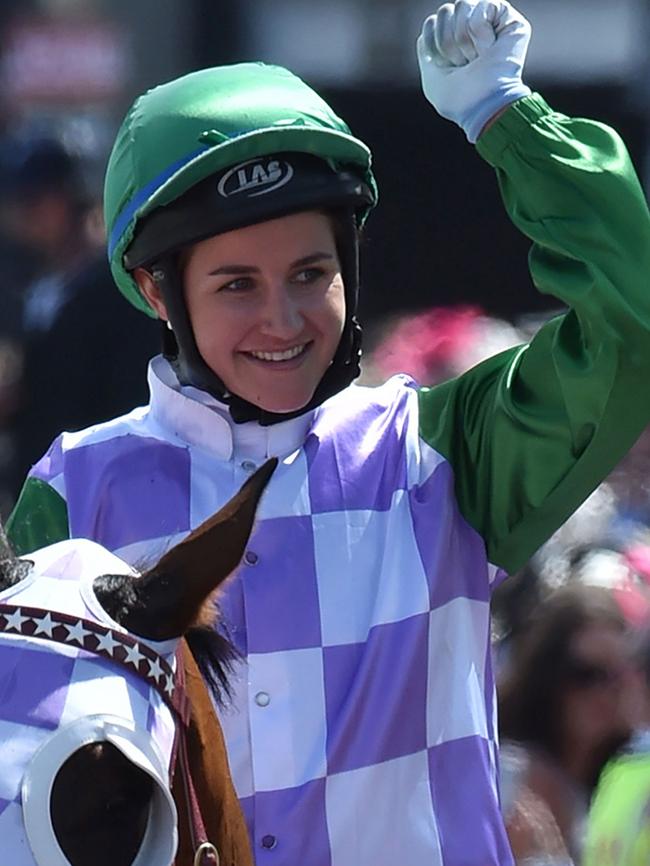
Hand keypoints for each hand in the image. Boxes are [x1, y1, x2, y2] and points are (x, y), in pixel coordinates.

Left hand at [416, 0, 531, 141]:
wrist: (483, 105)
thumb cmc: (459, 99)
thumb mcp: (432, 77)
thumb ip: (426, 48)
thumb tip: (432, 21)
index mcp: (454, 42)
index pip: (432, 22)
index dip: (434, 44)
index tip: (447, 67)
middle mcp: (472, 29)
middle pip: (445, 11)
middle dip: (448, 42)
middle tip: (464, 64)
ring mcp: (491, 23)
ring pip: (462, 5)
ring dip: (464, 38)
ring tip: (477, 58)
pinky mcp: (509, 19)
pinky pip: (483, 6)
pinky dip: (480, 31)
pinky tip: (489, 49)